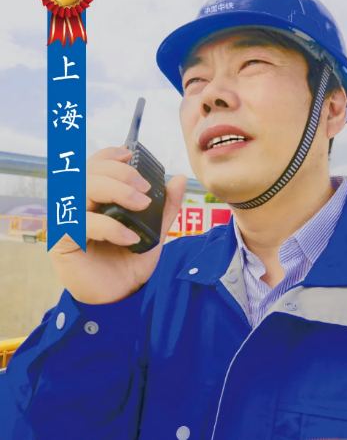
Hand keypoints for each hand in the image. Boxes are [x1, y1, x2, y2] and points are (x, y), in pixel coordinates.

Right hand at [48, 146, 186, 304]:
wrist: (119, 296)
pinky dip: (109, 227)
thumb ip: (165, 206)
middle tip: (145, 188)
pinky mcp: (62, 241)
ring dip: (115, 191)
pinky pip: (81, 223)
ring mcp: (67, 220)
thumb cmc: (130, 261)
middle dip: (120, 173)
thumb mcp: (154, 231)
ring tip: (141, 205)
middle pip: (89, 172)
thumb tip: (179, 179)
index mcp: (96, 197)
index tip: (132, 155)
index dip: (110, 154)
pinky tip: (130, 239)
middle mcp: (78, 204)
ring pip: (82, 190)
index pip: (94, 164)